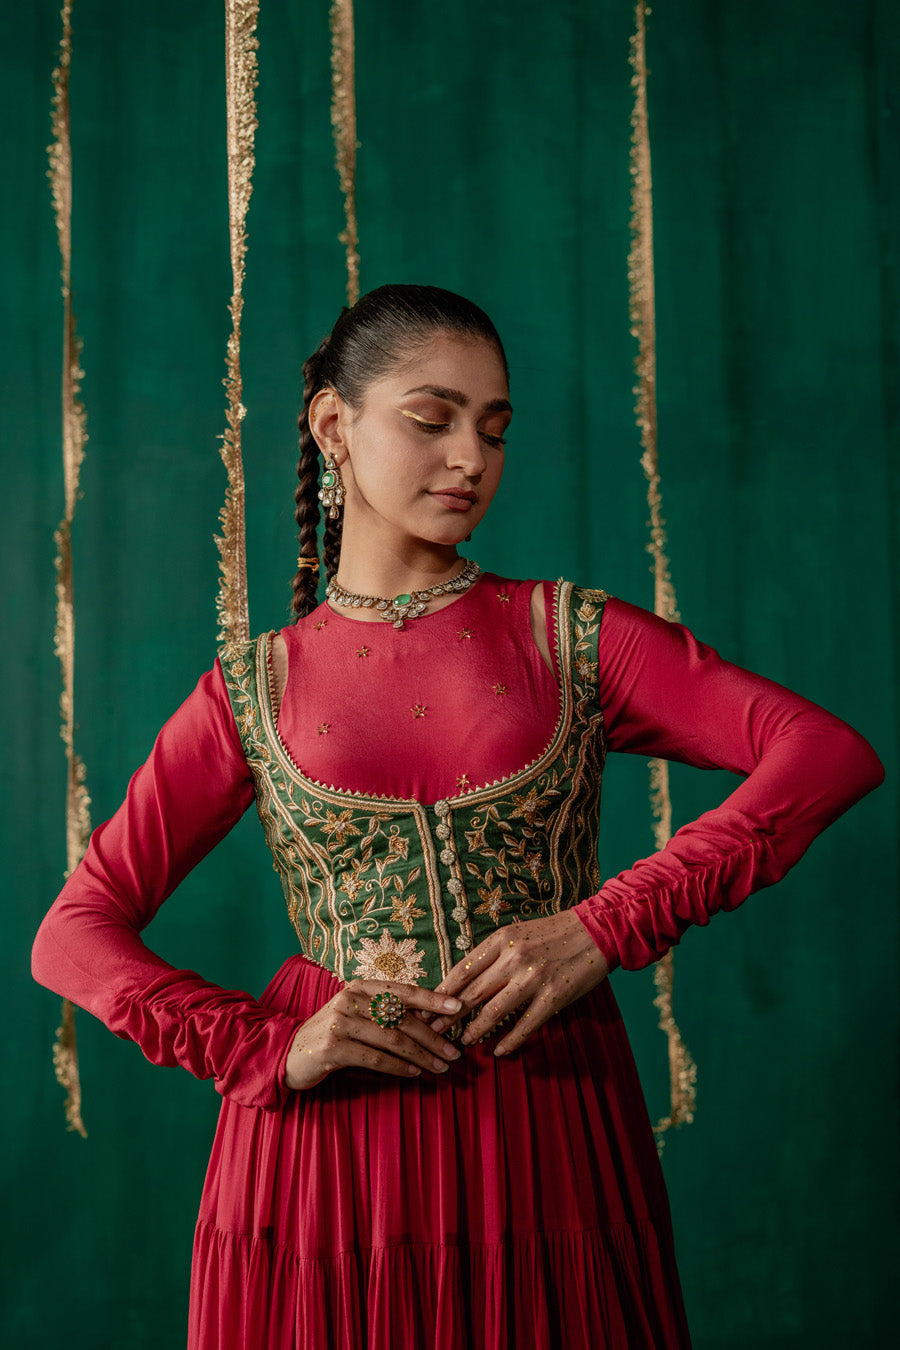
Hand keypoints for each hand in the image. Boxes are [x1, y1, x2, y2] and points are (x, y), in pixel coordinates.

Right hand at [284, 979, 463, 1090]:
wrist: (289, 1053)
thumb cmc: (333, 1035)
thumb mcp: (357, 1015)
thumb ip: (386, 1013)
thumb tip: (431, 1021)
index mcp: (359, 987)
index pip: (402, 990)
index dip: (432, 999)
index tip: (458, 1007)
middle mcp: (349, 999)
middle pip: (402, 1018)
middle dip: (432, 1037)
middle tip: (453, 1052)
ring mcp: (340, 1022)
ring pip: (392, 1039)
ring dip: (421, 1056)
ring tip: (440, 1067)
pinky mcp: (333, 1047)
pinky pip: (375, 1058)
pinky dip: (399, 1067)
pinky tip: (414, 1074)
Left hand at [428, 911, 608, 1055]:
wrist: (595, 930)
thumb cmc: (552, 933)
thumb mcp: (516, 934)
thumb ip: (492, 955)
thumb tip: (464, 981)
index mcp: (500, 940)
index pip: (462, 970)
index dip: (442, 992)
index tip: (427, 1007)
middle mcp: (513, 959)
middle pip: (471, 994)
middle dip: (449, 1015)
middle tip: (433, 1031)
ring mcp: (533, 979)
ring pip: (493, 1012)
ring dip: (475, 1031)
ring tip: (464, 1041)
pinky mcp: (553, 997)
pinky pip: (525, 1026)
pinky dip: (510, 1041)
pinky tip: (499, 1051)